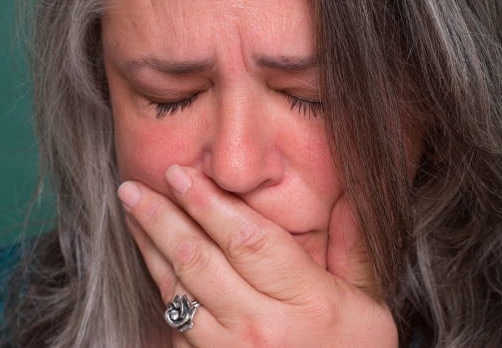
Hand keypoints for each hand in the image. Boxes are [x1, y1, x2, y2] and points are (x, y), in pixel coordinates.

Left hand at [118, 165, 397, 346]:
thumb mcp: (368, 304)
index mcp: (306, 300)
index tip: (181, 173)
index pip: (247, 239)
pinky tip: (154, 261)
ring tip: (133, 213)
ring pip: (177, 291)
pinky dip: (162, 288)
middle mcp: (261, 327)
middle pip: (199, 260)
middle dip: (161, 217)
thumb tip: (349, 194)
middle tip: (134, 187)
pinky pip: (174, 326)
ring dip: (150, 248)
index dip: (208, 202)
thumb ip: (353, 248)